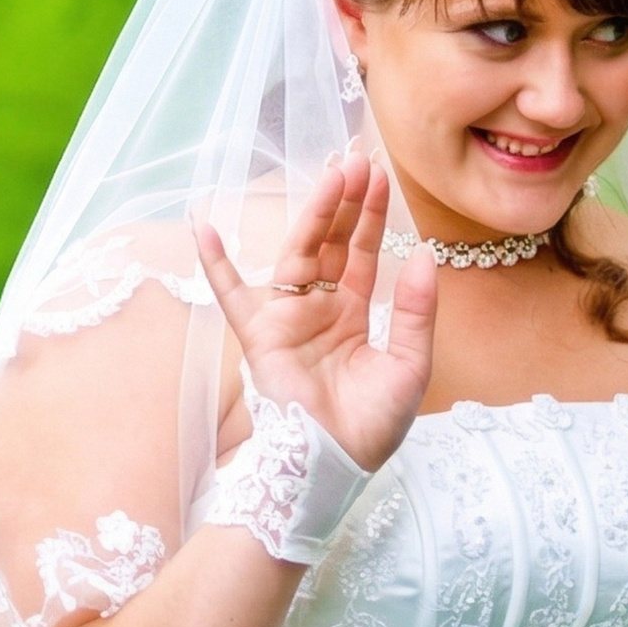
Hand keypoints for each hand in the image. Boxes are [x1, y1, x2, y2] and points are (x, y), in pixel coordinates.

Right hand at [192, 155, 438, 472]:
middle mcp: (320, 310)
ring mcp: (287, 319)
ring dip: (312, 214)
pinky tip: (203, 225)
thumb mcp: (409, 367)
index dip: (372, 216)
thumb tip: (423, 255)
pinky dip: (215, 262)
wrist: (330, 466)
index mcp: (355, 317)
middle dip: (346, 203)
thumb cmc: (370, 427)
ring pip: (299, 254)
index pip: (364, 254)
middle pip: (332, 243)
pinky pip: (231, 293)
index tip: (380, 176)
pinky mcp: (259, 335)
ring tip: (331, 174)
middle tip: (358, 160)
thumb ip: (417, 312)